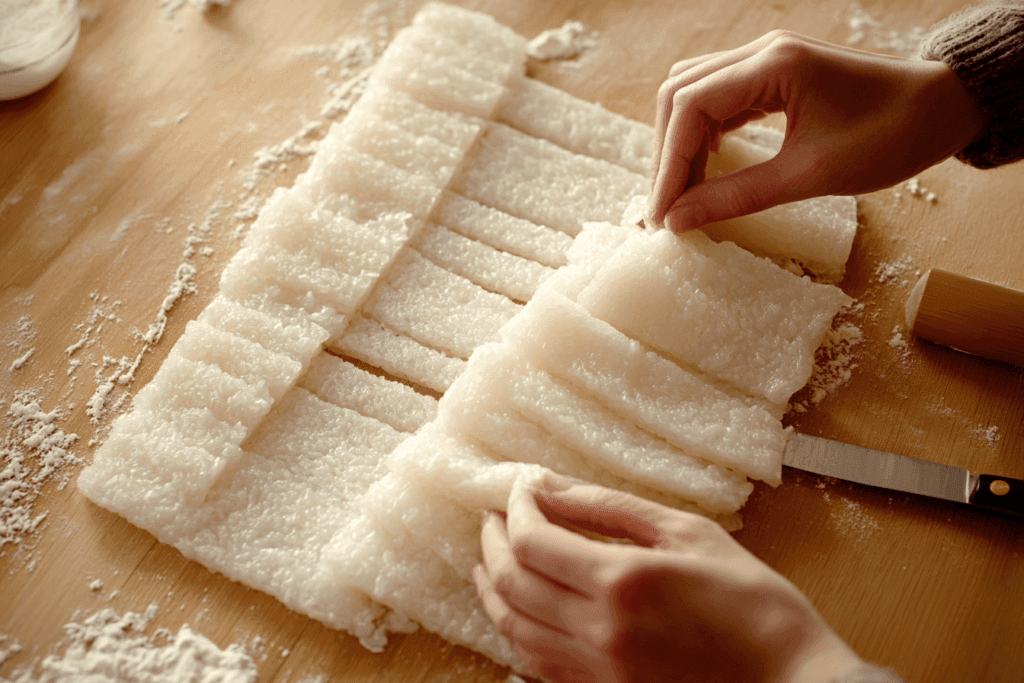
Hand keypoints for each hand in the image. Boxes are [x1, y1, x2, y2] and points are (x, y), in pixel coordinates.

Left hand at [474, 476, 864, 682]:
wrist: (790, 681)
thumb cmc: (751, 602)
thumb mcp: (686, 533)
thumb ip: (609, 507)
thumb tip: (551, 486)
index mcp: (622, 582)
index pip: (533, 540)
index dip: (515, 509)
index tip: (519, 489)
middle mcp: (599, 632)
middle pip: (512, 584)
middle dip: (493, 542)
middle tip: (496, 516)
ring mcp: (598, 671)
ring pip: (513, 629)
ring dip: (493, 588)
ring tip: (492, 558)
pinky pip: (536, 664)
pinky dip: (516, 630)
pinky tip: (519, 608)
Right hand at [647, 31, 985, 231]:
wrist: (944, 107)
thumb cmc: (890, 136)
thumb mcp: (810, 176)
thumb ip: (738, 196)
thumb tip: (679, 219)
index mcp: (772, 66)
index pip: (689, 108)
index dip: (667, 165)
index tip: (660, 214)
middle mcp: (762, 52)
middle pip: (680, 94)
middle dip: (666, 154)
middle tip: (666, 208)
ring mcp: (767, 60)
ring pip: (694, 94)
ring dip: (680, 143)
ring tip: (681, 192)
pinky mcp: (774, 75)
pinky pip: (719, 99)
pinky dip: (703, 135)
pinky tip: (704, 169)